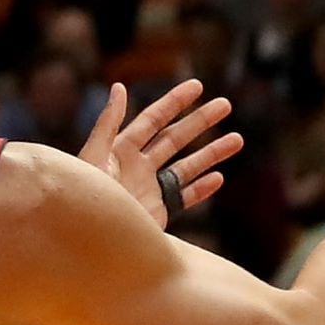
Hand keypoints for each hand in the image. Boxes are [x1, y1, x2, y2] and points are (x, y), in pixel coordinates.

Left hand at [79, 80, 244, 228]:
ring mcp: (150, 189)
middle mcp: (137, 166)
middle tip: (225, 104)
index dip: (174, 102)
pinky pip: (185, 197)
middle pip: (174, 138)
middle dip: (200, 120)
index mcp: (120, 149)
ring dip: (211, 153)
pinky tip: (219, 178)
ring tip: (238, 139)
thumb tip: (119, 86)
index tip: (197, 86)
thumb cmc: (86, 196)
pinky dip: (202, 188)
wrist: (91, 238)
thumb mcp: (94, 156)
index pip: (152, 119)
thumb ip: (108, 123)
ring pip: (187, 166)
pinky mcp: (158, 211)